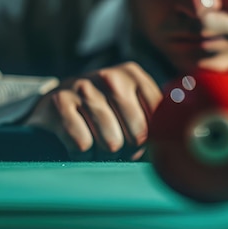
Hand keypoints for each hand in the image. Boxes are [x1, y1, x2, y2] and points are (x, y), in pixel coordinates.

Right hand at [25, 62, 161, 159]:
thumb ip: (154, 117)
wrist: (53, 105)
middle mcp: (110, 76)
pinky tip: (77, 145)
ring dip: (104, 154)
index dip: (150, 140)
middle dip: (128, 151)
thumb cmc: (102, 111)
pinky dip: (82, 154)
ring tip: (97, 146)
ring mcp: (83, 86)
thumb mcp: (130, 106)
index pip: (157, 119)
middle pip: (137, 134)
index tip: (139, 143)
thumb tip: (174, 141)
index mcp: (133, 74)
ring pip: (111, 142)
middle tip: (117, 147)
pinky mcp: (59, 101)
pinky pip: (83, 144)